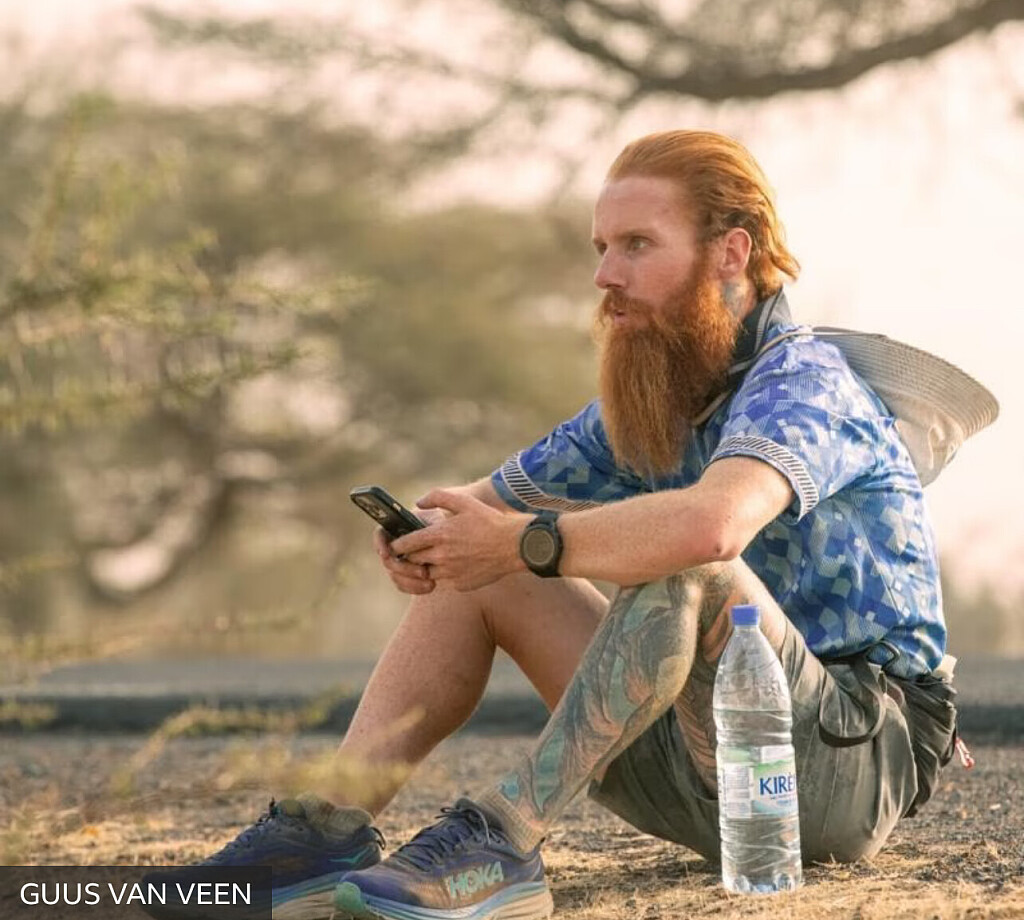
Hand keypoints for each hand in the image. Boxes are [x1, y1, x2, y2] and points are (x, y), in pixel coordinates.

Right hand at [374, 507, 446, 594]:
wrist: (451, 543)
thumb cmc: (442, 525)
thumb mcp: (437, 520)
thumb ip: (429, 522)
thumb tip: (423, 524)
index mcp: (396, 528)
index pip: (379, 535)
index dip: (380, 544)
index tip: (386, 554)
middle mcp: (393, 546)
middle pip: (388, 561)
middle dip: (404, 568)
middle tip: (424, 572)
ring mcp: (397, 562)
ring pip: (395, 576)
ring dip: (412, 581)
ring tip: (431, 583)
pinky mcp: (404, 576)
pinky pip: (403, 585)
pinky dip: (416, 588)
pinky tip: (432, 586)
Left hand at [390, 489, 528, 591]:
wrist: (515, 545)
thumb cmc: (490, 521)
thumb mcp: (464, 501)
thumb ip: (438, 497)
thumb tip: (418, 503)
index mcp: (439, 535)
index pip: (406, 544)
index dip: (397, 544)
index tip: (397, 543)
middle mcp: (442, 557)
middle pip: (413, 560)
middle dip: (411, 555)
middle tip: (415, 549)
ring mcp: (451, 573)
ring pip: (428, 573)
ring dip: (428, 566)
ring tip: (438, 556)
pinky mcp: (461, 584)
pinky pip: (446, 581)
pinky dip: (447, 574)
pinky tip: (457, 564)